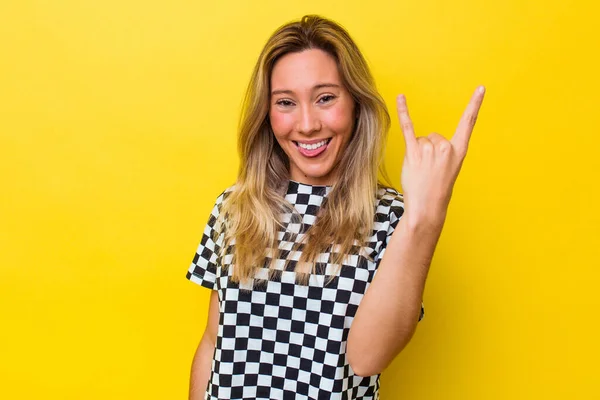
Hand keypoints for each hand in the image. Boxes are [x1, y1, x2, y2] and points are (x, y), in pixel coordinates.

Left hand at [396, 86, 485, 228]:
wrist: (427, 207)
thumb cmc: (437, 189)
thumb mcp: (449, 169)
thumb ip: (443, 152)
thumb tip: (427, 140)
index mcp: (459, 150)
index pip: (468, 123)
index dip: (475, 104)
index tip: (481, 88)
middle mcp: (446, 147)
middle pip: (432, 136)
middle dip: (427, 150)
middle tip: (428, 170)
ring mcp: (430, 149)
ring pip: (420, 140)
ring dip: (416, 154)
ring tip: (420, 170)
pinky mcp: (413, 152)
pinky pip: (408, 126)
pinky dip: (403, 111)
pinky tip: (401, 97)